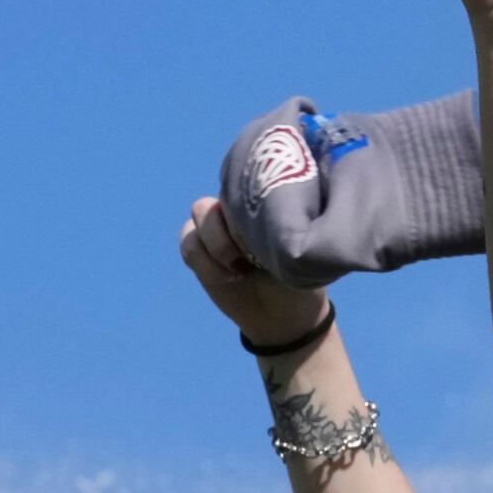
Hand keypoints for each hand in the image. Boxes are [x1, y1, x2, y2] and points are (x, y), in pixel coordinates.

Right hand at [179, 198, 331, 351]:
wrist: (283, 315)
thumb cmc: (302, 278)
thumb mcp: (304, 253)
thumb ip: (289, 226)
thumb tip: (282, 205)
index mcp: (267, 200)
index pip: (247, 177)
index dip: (251, 203)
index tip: (270, 230)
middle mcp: (239, 207)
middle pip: (225, 191)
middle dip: (234, 225)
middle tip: (254, 256)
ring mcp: (217, 228)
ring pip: (200, 213)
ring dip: (218, 243)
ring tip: (241, 269)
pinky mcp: (200, 251)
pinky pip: (189, 243)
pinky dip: (205, 262)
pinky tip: (228, 278)